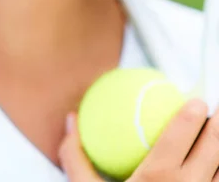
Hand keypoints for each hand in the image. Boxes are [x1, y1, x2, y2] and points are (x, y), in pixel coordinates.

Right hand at [59, 100, 218, 180]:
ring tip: (218, 135)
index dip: (194, 111)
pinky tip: (217, 168)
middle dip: (217, 121)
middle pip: (214, 143)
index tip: (196, 101)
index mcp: (156, 178)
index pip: (183, 131)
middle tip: (215, 110)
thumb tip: (70, 120)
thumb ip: (76, 158)